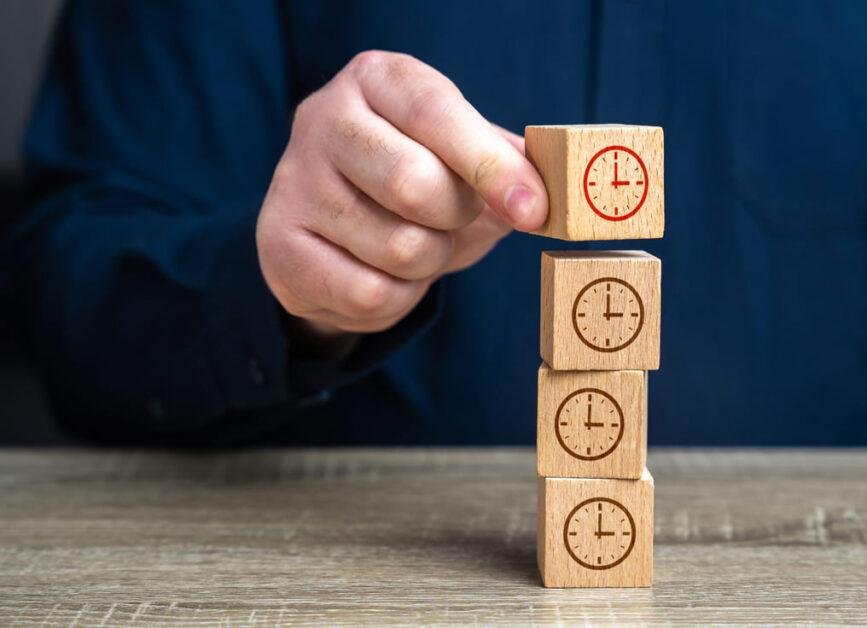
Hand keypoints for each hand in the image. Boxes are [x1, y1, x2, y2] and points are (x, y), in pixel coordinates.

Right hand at [256, 51, 547, 336]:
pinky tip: (386, 276)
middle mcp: (323, 119)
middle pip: (414, 185)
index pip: (436, 113)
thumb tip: (543, 195)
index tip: (533, 209)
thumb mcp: (466, 159)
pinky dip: (398, 298)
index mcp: (377, 80)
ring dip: (429, 262)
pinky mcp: (277, 245)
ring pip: (397, 248)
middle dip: (456, 219)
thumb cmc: (420, 180)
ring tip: (416, 244)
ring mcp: (293, 182)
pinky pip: (368, 292)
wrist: (342, 231)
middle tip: (456, 220)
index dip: (490, 165)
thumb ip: (508, 168)